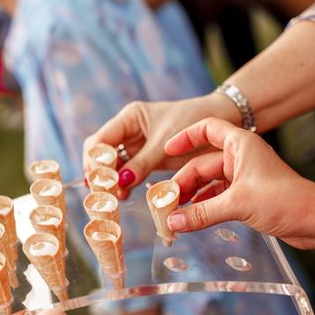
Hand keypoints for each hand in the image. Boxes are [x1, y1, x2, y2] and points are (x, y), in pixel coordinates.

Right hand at [83, 94, 231, 197]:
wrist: (220, 120)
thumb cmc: (192, 121)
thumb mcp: (164, 143)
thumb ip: (142, 163)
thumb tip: (121, 182)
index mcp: (130, 118)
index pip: (100, 141)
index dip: (94, 161)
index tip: (97, 180)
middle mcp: (128, 130)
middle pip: (101, 153)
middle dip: (99, 172)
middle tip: (101, 192)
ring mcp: (136, 145)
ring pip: (113, 165)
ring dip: (111, 180)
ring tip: (114, 197)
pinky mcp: (146, 158)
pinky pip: (128, 171)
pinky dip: (125, 183)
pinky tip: (124, 195)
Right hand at [164, 118, 314, 248]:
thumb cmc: (284, 200)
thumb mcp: (237, 204)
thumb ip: (201, 213)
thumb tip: (172, 222)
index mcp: (240, 144)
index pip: (207, 129)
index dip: (185, 137)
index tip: (167, 151)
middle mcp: (241, 157)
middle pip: (201, 164)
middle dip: (183, 183)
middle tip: (165, 204)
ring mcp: (244, 176)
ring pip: (208, 183)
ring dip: (192, 198)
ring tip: (174, 215)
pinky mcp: (247, 195)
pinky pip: (217, 197)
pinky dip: (203, 207)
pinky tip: (192, 220)